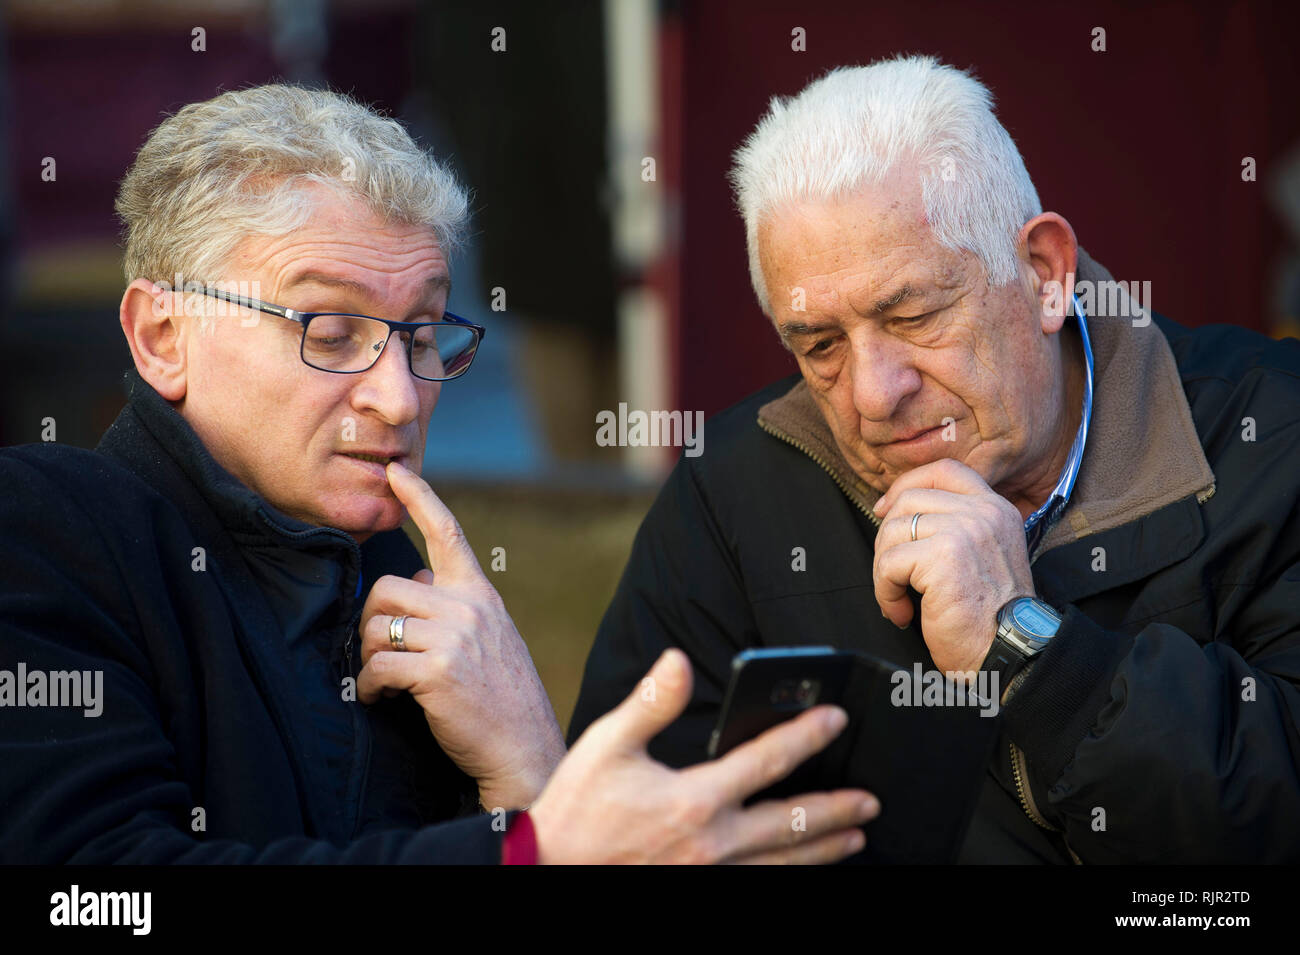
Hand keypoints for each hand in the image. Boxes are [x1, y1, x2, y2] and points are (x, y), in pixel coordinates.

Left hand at [356, 461, 565, 809]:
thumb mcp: (490, 637)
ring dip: (368, 658)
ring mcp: (454, 637)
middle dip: (370, 622)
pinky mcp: (436, 671)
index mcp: (480, 595)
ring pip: (375, 626)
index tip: (395, 471)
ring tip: (385, 683)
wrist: (524, 748)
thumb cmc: (501, 697)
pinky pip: (377, 664)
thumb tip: (418, 576)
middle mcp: (469, 607)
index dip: (419, 498)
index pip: (447, 533)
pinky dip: (371, 687)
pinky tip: (384, 700)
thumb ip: (454, 605)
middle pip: (386, 588)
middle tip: (380, 654)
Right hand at [527, 649, 880, 863]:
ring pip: (785, 862)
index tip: (835, 718)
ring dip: (825, 848)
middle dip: (836, 809)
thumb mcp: (607, 745)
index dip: (806, 735)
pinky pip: (760, 883)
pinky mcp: (702, 892)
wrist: (549, 871)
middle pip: (793, 823)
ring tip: (855, 836)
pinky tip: (803, 868)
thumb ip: (650, 703)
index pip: (767, 760)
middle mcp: (712, 842)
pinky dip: (790, 873)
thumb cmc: (576, 810)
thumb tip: (678, 660)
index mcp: (694, 799)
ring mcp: (711, 875)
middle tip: (869, 799)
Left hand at [871, 458, 1035, 673]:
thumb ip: (956, 527)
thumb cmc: (990, 615)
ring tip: (898, 596)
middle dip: (888, 538)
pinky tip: (902, 612)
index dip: (906, 485)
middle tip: (892, 573)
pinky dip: (885, 591)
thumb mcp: (982, 555)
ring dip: (883, 569)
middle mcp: (983, 513)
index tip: (885, 511)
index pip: (944, 470)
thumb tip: (898, 512)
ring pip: (894, 531)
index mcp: (995, 509)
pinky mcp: (942, 557)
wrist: (1010, 651)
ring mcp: (964, 531)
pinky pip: (889, 563)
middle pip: (910, 500)